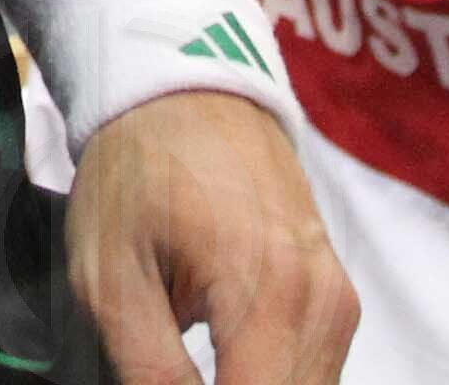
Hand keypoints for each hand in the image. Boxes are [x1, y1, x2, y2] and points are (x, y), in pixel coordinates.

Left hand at [64, 91, 358, 384]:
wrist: (186, 92)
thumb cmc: (137, 170)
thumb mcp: (108, 272)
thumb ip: (149, 369)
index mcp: (271, 296)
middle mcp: (324, 307)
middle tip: (170, 373)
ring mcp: (339, 304)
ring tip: (188, 365)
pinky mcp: (337, 301)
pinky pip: (312, 373)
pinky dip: (270, 380)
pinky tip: (221, 366)